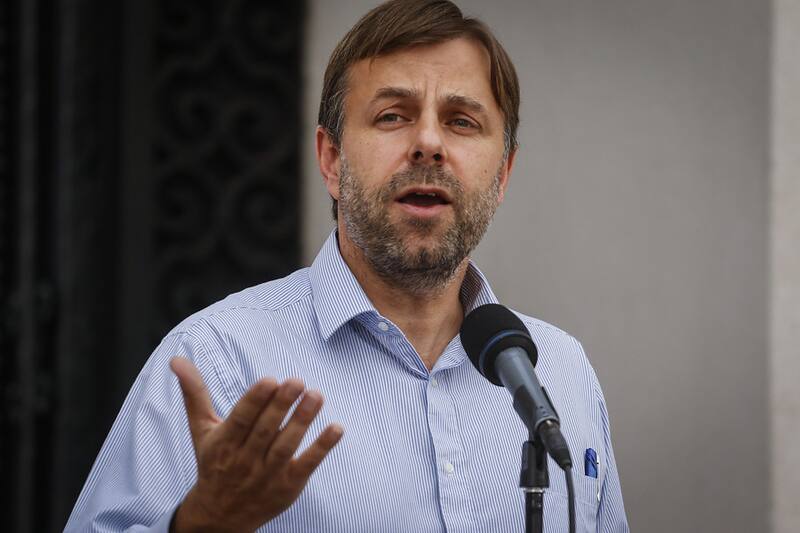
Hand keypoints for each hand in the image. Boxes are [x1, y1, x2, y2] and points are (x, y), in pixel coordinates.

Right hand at [169, 357, 343, 531]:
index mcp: (223, 444)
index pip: (240, 420)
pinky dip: (322, 448)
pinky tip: (337, 428)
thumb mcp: (201, 429)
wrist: (220, 516)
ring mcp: (267, 475)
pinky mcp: (288, 486)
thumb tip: (177, 360)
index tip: (270, 380)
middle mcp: (244, 460)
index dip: (255, 401)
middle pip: (265, 431)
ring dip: (303, 421)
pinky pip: (307, 466)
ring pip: (285, 446)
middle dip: (281, 405)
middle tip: (297, 380)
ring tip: (316, 395)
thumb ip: (195, 393)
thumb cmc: (213, 462)